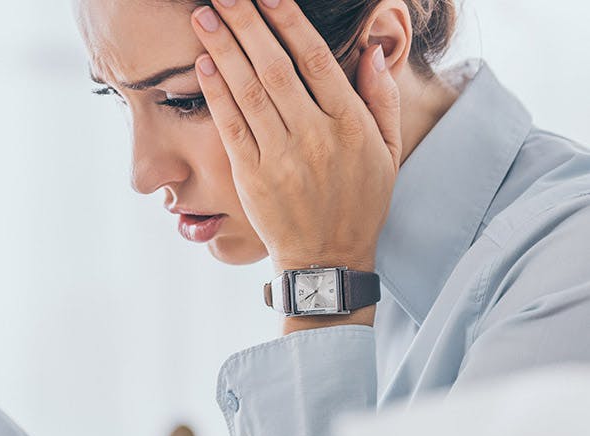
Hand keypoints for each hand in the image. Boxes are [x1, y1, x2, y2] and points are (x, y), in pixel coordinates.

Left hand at [191, 0, 401, 280]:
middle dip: (246, 24)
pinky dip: (216, 94)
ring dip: (223, 49)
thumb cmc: (359, 202)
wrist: (326, 258)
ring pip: (249, 91)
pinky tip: (203, 64)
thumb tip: (371, 49)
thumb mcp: (387, 151)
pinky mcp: (252, 177)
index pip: (316, 58)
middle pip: (275, 67)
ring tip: (204, 16)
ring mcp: (280, 157)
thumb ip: (381, 98)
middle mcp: (314, 136)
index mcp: (349, 124)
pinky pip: (231, 127)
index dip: (289, 21)